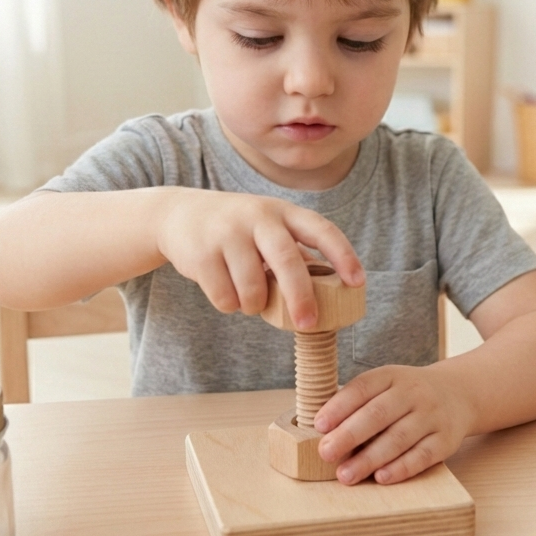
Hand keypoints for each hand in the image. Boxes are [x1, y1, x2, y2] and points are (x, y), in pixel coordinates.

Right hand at [156, 187, 363, 328]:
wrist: (177, 214)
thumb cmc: (236, 229)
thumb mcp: (266, 225)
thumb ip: (293, 251)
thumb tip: (328, 296)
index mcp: (282, 212)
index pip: (321, 230)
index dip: (343, 255)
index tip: (357, 282)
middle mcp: (258, 217)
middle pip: (287, 261)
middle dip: (301, 297)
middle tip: (308, 324)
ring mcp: (227, 234)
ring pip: (253, 290)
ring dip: (254, 306)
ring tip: (249, 297)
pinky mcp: (201, 254)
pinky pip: (225, 298)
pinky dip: (229, 304)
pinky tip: (224, 287)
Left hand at [313, 364, 474, 484]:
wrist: (459, 393)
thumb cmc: (408, 395)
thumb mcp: (387, 385)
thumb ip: (359, 402)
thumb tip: (323, 430)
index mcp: (391, 376)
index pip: (363, 387)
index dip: (339, 406)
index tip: (319, 425)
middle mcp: (413, 392)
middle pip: (378, 414)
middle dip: (349, 435)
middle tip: (325, 453)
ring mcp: (432, 416)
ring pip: (398, 437)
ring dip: (369, 458)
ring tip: (346, 474)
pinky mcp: (446, 440)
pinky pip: (423, 455)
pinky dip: (401, 468)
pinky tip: (381, 477)